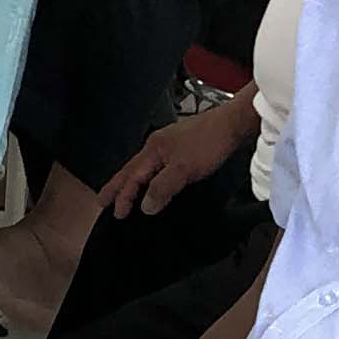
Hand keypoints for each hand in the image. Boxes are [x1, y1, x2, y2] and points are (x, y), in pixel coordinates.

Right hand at [101, 96, 251, 219]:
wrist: (234, 124)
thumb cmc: (210, 141)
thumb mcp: (184, 170)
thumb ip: (162, 188)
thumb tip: (145, 206)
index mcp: (153, 150)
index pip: (131, 177)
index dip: (122, 196)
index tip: (117, 214)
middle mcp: (158, 146)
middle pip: (132, 170)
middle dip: (118, 186)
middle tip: (104, 200)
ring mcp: (170, 145)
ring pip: (145, 167)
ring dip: (134, 182)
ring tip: (127, 193)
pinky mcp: (184, 147)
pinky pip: (160, 165)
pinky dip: (152, 177)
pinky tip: (157, 180)